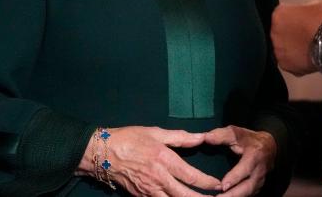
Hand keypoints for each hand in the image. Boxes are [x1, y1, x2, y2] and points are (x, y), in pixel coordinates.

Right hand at [78, 126, 221, 196]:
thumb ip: (180, 137)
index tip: (219, 185)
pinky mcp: (141, 196)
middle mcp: (158, 178)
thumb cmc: (130, 139)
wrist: (103, 153)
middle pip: (184, 195)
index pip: (191, 175)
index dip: (207, 182)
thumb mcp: (155, 132)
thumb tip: (201, 137)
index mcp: (164, 159)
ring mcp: (149, 190)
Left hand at [204, 125, 276, 195]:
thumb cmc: (249, 139)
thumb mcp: (236, 133)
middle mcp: (260, 170)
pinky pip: (249, 195)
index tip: (223, 185)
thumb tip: (206, 137)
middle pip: (248, 187)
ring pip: (249, 193)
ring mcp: (260, 180)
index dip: (234, 178)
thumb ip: (221, 135)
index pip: (245, 168)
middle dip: (234, 195)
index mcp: (255, 155)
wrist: (269, 146)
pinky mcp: (258, 187)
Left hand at [271, 0, 321, 75]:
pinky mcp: (284, 64)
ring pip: (284, 48)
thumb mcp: (318, 6)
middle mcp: (274, 32)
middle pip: (281, 32)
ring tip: (309, 48)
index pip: (282, 14)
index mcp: (279, 14)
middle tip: (307, 35)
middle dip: (291, 33)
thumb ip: (307, 9)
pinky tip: (309, 57)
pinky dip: (297, 61)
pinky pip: (289, 62)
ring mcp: (278, 49)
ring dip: (293, 48)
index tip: (303, 22)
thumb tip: (310, 13)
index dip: (295, 18)